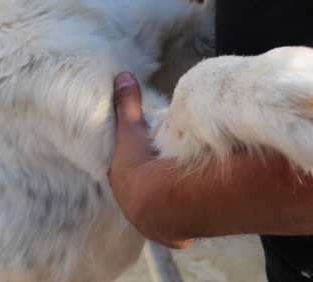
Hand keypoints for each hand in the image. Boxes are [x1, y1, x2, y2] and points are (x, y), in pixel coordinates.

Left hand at [107, 71, 193, 248]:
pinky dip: (184, 218)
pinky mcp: (175, 236)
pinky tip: (191, 209)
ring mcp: (154, 226)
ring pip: (160, 211)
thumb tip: (122, 77)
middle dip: (151, 183)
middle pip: (142, 193)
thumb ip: (128, 104)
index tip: (143, 154)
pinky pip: (178, 229)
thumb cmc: (143, 165)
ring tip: (182, 186)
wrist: (164, 202)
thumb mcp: (133, 130)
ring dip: (169, 201)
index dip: (132, 163)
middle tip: (164, 169)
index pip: (122, 173)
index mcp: (121, 185)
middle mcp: (134, 209)